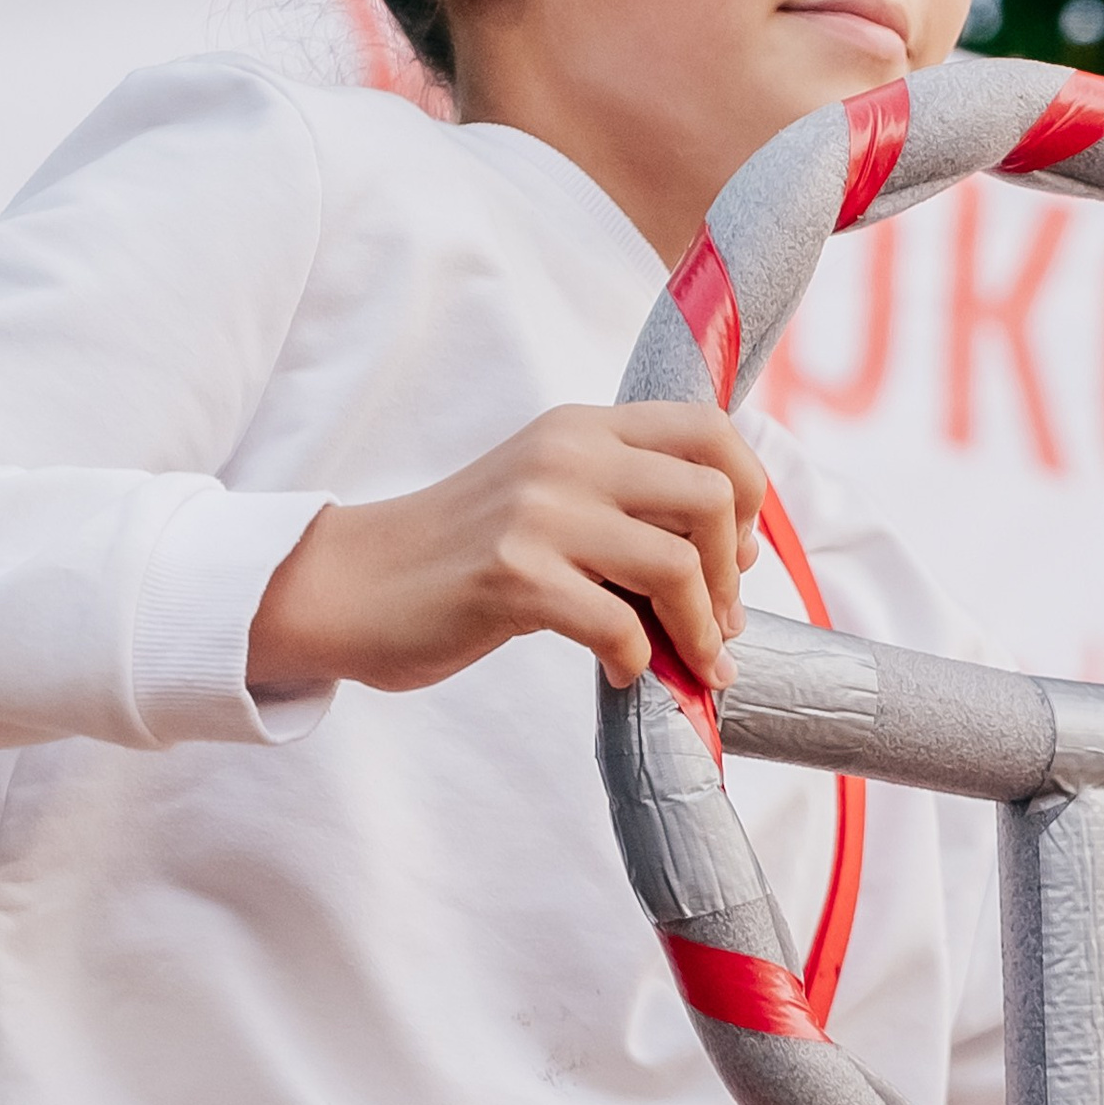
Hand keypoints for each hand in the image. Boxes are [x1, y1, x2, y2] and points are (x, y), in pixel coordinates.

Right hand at [246, 403, 767, 698]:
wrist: (351, 584)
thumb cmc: (459, 554)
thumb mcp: (544, 495)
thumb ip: (619, 500)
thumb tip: (728, 552)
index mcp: (581, 429)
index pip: (710, 431)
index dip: (752, 495)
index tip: (740, 555)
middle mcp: (566, 456)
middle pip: (712, 498)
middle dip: (734, 575)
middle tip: (720, 626)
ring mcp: (538, 514)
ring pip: (678, 565)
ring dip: (701, 631)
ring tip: (694, 665)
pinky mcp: (513, 578)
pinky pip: (619, 627)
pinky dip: (638, 663)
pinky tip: (621, 675)